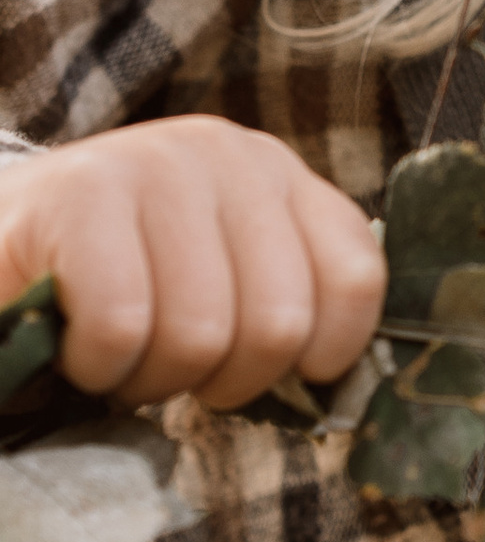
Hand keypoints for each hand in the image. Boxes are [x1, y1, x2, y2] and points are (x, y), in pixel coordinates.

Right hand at [0, 119, 384, 410]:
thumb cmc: (111, 288)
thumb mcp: (218, 284)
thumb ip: (282, 310)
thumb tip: (340, 387)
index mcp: (278, 176)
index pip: (355, 278)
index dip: (318, 355)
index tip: (257, 375)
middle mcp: (227, 154)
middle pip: (280, 323)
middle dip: (217, 380)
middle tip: (164, 366)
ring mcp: (154, 162)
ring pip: (201, 334)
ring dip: (148, 377)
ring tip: (115, 350)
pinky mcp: (80, 192)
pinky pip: (122, 326)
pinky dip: (93, 363)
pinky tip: (71, 340)